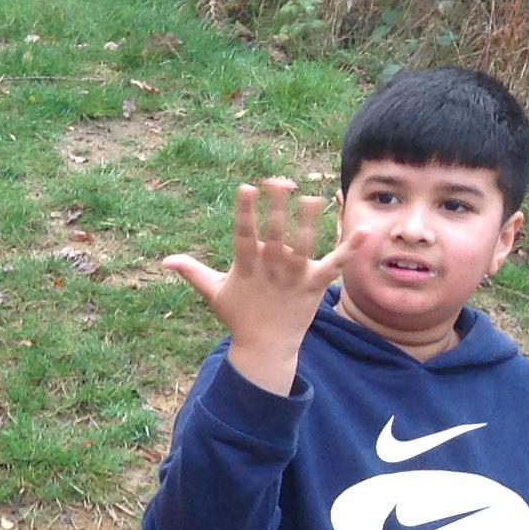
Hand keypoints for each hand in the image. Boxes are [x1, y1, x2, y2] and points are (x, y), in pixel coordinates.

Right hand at [160, 179, 365, 397]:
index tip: (245, 187)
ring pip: (303, 246)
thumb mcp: (213, 293)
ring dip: (309, 222)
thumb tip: (165, 260)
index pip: (243, 234)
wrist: (265, 348)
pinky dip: (349, 250)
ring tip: (313, 198)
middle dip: (276, 208)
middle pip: (273, 235)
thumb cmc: (239, 317)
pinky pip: (334, 266)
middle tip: (279, 181)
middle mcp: (270, 270)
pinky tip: (363, 231)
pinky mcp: (314, 287)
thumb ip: (192, 272)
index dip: (244, 211)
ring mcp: (293, 278)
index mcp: (246, 268)